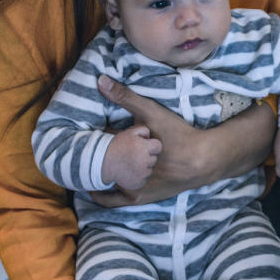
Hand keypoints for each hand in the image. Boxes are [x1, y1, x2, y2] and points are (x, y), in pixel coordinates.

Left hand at [90, 75, 203, 206]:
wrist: (202, 161)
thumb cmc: (176, 135)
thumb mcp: (151, 112)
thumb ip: (125, 97)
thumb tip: (100, 80)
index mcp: (121, 155)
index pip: (93, 148)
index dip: (86, 140)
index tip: (77, 135)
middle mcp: (122, 176)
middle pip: (97, 166)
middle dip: (89, 157)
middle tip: (81, 147)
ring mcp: (130, 190)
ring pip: (104, 183)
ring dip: (97, 173)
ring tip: (89, 162)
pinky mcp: (140, 198)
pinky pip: (115, 199)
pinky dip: (106, 191)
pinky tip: (101, 184)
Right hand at [100, 125, 161, 189]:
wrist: (102, 162)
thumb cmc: (117, 145)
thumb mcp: (129, 132)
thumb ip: (144, 130)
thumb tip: (151, 138)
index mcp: (143, 147)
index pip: (158, 147)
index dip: (152, 146)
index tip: (144, 147)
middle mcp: (143, 161)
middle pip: (154, 159)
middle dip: (147, 156)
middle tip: (134, 155)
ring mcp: (141, 174)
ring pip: (149, 170)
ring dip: (143, 167)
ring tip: (131, 164)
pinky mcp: (137, 183)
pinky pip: (143, 179)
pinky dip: (138, 177)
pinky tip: (129, 172)